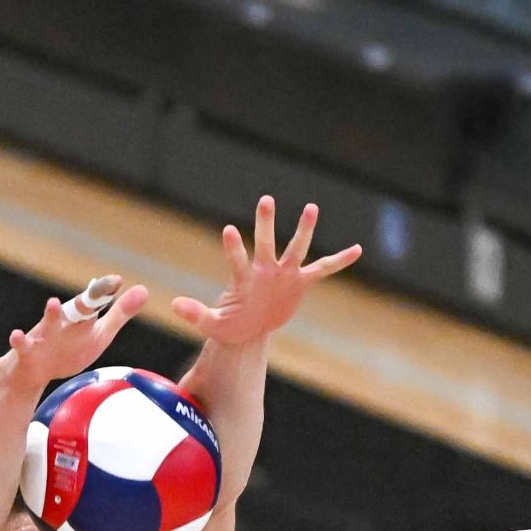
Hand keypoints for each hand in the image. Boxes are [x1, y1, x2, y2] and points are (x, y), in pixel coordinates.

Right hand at [3, 275, 149, 390]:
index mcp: (81, 318)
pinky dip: (19, 340)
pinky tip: (16, 334)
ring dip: (51, 314)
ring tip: (53, 302)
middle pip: (76, 310)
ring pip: (48, 324)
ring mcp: (44, 335)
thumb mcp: (99, 333)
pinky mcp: (28, 351)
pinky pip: (22, 345)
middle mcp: (63, 322)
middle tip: (101, 289)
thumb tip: (143, 290)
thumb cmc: (69, 348)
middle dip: (87, 300)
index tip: (117, 281)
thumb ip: (119, 313)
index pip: (95, 302)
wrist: (33, 371)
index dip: (105, 292)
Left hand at [172, 198, 361, 348]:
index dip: (234, 247)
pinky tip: (357, 250)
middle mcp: (264, 270)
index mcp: (243, 279)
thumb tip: (173, 304)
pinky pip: (323, 269)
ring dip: (304, 230)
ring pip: (296, 248)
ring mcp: (283, 273)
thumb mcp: (212, 324)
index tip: (229, 230)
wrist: (249, 329)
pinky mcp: (299, 282)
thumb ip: (195, 314)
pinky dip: (339, 261)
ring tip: (312, 207)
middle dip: (266, 223)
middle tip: (265, 200)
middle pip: (266, 243)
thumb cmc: (229, 325)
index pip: (237, 260)